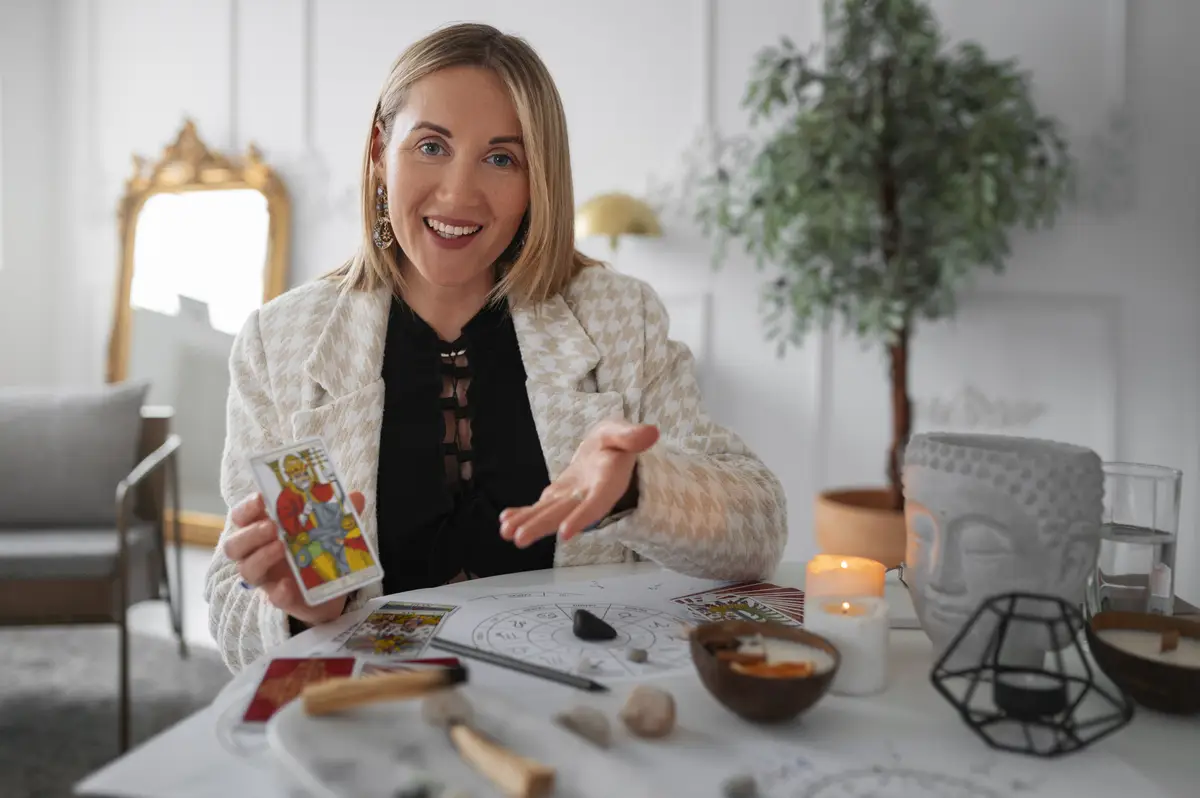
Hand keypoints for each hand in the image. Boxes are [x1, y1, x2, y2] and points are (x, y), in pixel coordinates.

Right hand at [222, 491, 365, 626]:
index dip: (246, 508)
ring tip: (281, 547)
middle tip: (273, 527)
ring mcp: (267, 577)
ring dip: (261, 557)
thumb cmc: (317, 549)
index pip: (242, 517)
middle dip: (250, 533)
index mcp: (264, 530)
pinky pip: (273, 597)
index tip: (261, 498)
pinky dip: (279, 591)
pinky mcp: (282, 598)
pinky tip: (288, 585)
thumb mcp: (329, 527)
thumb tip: (356, 497)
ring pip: (247, 569)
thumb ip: (338, 513)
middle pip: (234, 545)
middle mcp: (258, 553)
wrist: (331, 589)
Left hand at [499, 419, 658, 547]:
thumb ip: (632, 436)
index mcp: (607, 482)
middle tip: (520, 539)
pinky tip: (505, 520)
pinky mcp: (559, 496)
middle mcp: (588, 496)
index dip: (582, 517)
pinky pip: (541, 506)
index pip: (596, 503)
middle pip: (565, 513)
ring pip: (549, 513)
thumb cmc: (617, 440)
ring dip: (528, 523)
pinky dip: (523, 513)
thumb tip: (651, 433)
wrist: (610, 448)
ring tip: (506, 533)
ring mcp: (572, 498)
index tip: (564, 533)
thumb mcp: (624, 432)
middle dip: (542, 526)